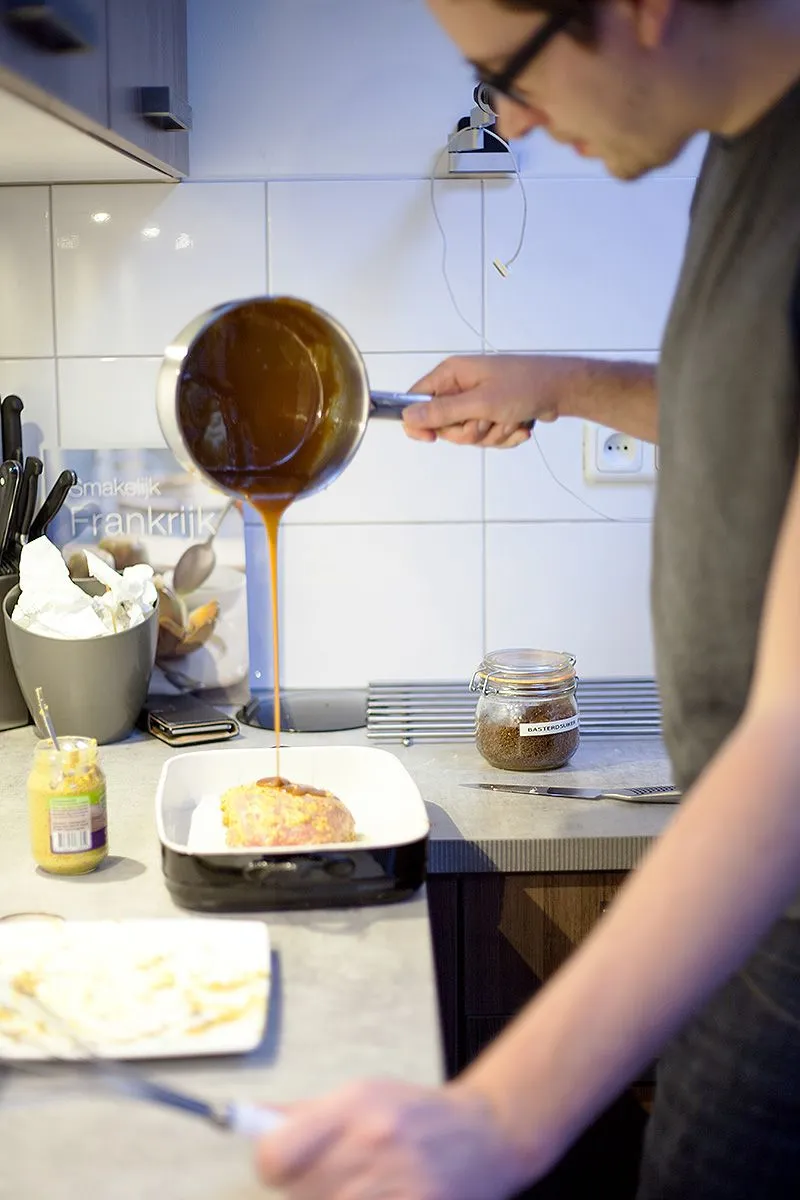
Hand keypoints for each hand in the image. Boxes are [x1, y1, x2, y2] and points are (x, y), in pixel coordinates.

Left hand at [255, 1078, 531, 1198]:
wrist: (489, 1135)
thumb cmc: (418, 1115)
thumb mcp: (363, 1094)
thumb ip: (305, 1115)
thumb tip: (245, 1120)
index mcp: (355, 1104)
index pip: (276, 1154)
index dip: (272, 1165)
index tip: (282, 1167)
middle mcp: (375, 1141)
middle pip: (300, 1192)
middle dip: (309, 1190)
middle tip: (335, 1179)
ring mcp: (400, 1182)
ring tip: (360, 1188)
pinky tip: (380, 1196)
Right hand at [403, 354, 571, 447]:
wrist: (562, 390)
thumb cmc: (525, 386)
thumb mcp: (481, 403)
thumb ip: (443, 412)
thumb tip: (408, 416)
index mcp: (451, 375)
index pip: (416, 400)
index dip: (420, 422)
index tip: (431, 438)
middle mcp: (461, 387)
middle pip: (445, 426)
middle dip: (470, 431)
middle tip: (488, 420)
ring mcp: (477, 402)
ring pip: (468, 436)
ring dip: (492, 435)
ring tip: (509, 419)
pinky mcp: (493, 415)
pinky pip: (487, 438)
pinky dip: (504, 436)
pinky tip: (519, 425)